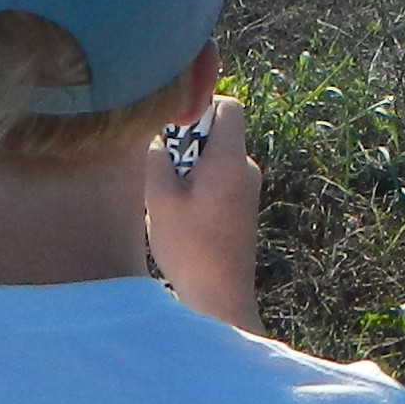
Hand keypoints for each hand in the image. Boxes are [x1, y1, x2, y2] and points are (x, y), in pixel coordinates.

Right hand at [142, 91, 261, 326]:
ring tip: (172, 198)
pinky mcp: (242, 207)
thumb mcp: (160, 198)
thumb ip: (156, 157)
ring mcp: (247, 189)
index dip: (199, 107)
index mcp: (230, 160)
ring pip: (215, 157)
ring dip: (190, 167)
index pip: (228, 106)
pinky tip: (183, 215)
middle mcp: (246, 169)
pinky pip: (219, 178)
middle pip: (219, 131)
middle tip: (165, 170)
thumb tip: (157, 135)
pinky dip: (199, 185)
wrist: (220, 297)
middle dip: (188, 141)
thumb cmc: (189, 249)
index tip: (172, 130)